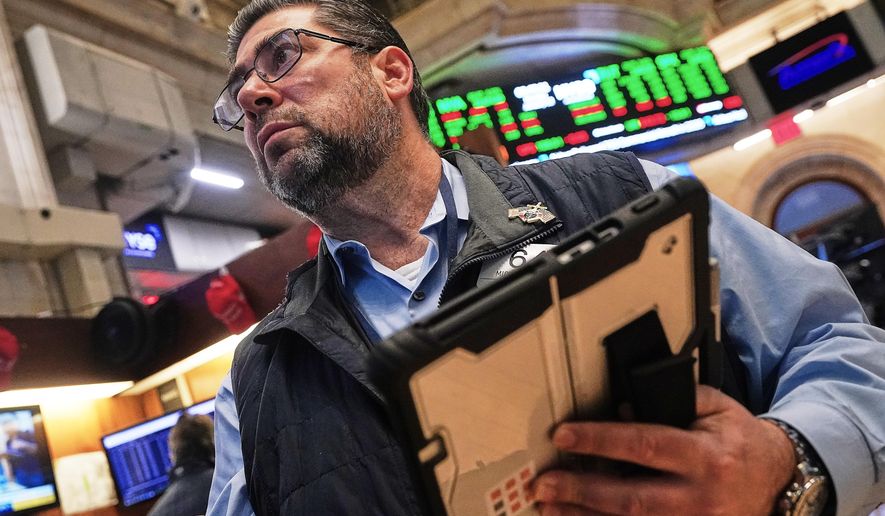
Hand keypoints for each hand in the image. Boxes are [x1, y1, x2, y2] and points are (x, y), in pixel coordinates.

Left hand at [530, 386, 795, 514]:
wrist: (781, 480)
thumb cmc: (740, 440)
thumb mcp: (715, 408)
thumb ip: (672, 401)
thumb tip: (622, 409)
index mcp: (706, 456)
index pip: (644, 445)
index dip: (600, 441)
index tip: (564, 436)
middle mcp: (700, 497)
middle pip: (632, 499)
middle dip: (582, 492)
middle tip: (543, 483)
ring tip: (548, 507)